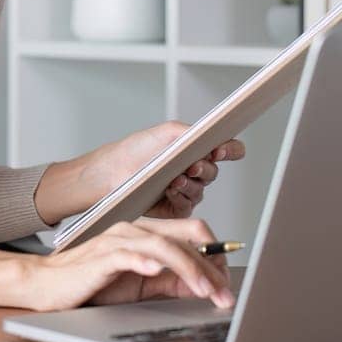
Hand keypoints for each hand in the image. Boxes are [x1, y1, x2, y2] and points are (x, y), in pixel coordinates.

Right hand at [22, 217, 234, 311]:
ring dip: (189, 268)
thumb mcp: (141, 285)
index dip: (216, 256)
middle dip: (211, 267)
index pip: (192, 233)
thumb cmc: (93, 283)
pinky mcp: (100, 256)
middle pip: (185, 238)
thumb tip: (203, 286)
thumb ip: (170, 281)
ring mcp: (118, 240)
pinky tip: (156, 270)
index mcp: (147, 233)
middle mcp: (136, 230)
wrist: (47, 283)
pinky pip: (126, 254)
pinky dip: (144, 261)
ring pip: (163, 246)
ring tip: (205, 289)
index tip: (227, 283)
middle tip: (225, 294)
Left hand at [81, 121, 244, 219]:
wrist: (111, 173)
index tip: (220, 150)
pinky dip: (181, 198)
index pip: (226, 150)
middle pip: (214, 172)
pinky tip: (170, 192)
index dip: (230, 150)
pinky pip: (189, 206)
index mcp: (194, 150)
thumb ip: (194, 132)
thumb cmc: (135, 151)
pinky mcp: (175, 209)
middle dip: (204, 168)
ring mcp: (185, 191)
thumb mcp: (168, 133)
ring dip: (190, 184)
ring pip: (201, 190)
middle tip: (192, 165)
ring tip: (174, 179)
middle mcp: (192, 171)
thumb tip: (216, 139)